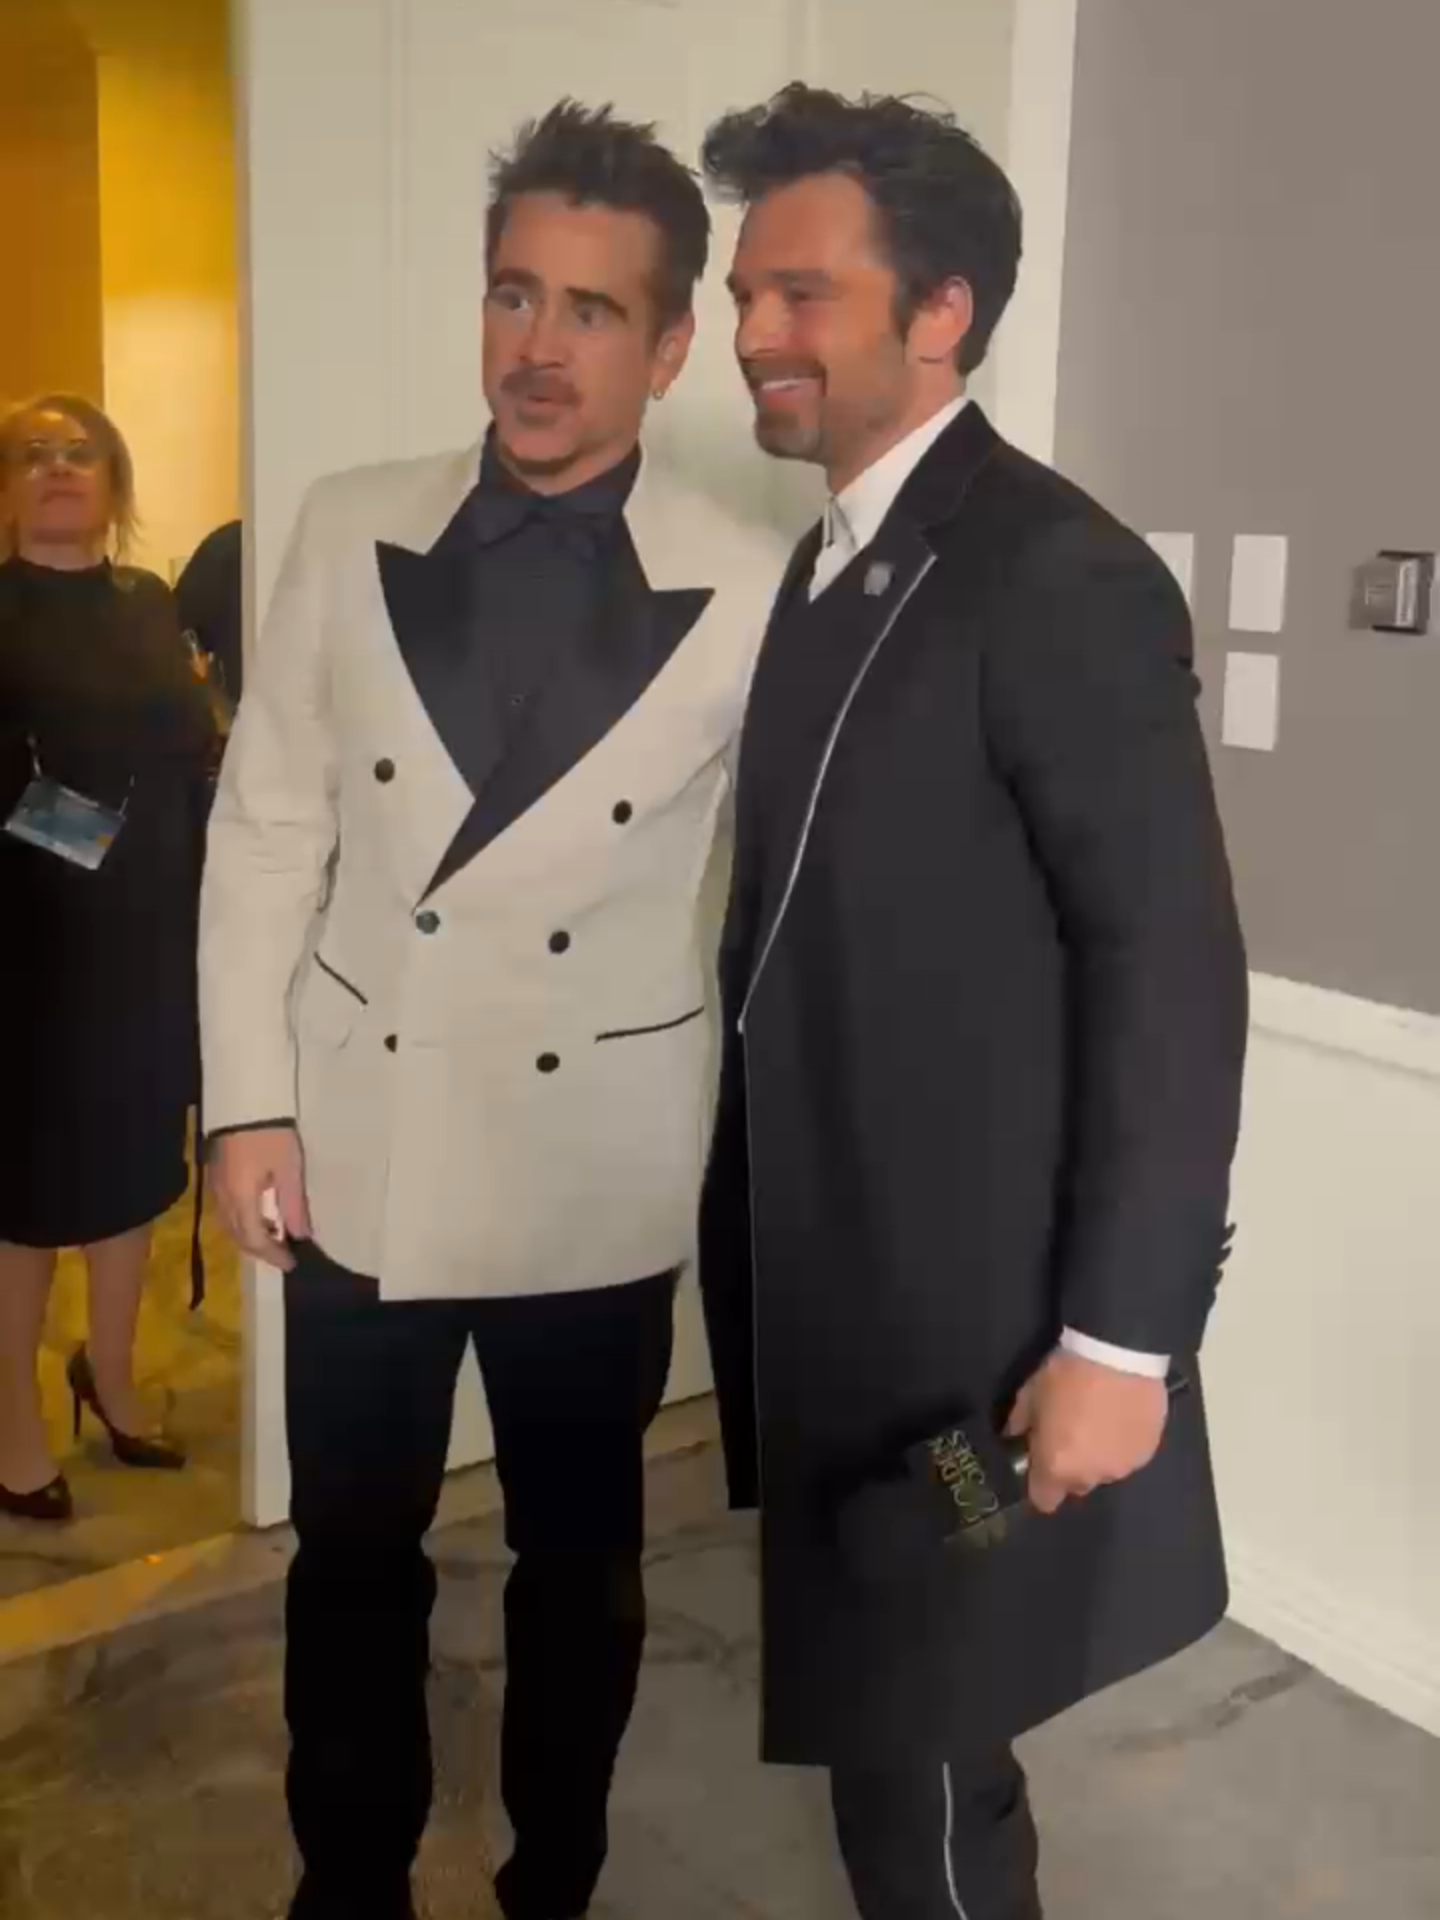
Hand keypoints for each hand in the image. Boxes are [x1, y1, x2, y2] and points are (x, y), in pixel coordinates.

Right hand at [208, 1126, 311, 1269]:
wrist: (243, 1099)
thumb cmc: (271, 1133)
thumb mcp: (289, 1168)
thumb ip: (294, 1204)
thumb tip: (300, 1235)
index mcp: (240, 1199)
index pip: (254, 1240)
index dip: (273, 1255)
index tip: (292, 1263)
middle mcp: (222, 1198)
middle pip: (238, 1236)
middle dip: (260, 1250)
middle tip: (283, 1254)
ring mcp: (214, 1186)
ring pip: (228, 1224)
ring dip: (249, 1236)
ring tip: (274, 1235)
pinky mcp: (213, 1174)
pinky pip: (225, 1210)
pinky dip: (241, 1220)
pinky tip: (258, 1212)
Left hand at [1004, 1350, 1168, 1514]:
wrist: (1117, 1353)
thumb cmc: (1066, 1376)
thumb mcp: (1030, 1395)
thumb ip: (1019, 1424)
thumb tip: (1014, 1435)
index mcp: (1058, 1467)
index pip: (1044, 1500)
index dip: (1040, 1484)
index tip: (1039, 1463)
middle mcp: (1092, 1476)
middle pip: (1077, 1484)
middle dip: (1071, 1465)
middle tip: (1070, 1432)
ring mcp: (1125, 1466)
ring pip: (1106, 1469)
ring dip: (1100, 1453)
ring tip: (1100, 1420)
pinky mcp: (1149, 1450)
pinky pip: (1130, 1454)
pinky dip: (1123, 1441)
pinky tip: (1121, 1415)